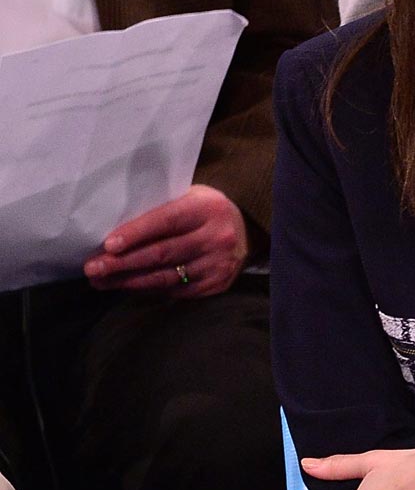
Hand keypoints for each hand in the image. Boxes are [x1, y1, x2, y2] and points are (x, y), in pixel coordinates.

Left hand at [83, 184, 248, 297]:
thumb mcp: (190, 198)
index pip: (167, 221)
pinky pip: (176, 290)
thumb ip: (160, 209)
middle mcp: (218, 237)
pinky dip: (149, 289)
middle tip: (93, 268)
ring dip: (129, 281)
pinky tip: (128, 286)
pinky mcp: (217, 284)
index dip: (136, 233)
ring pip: (166, 277)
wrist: (246, 233)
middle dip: (123, 263)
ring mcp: (218, 264)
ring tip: (101, 281)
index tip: (108, 245)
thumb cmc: (204, 212)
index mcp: (208, 208)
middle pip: (163, 254)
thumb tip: (114, 230)